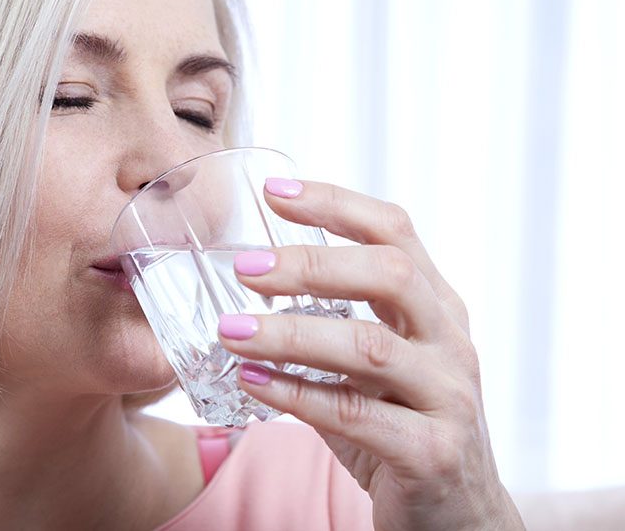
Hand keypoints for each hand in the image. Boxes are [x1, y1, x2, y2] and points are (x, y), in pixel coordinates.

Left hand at [218, 179, 524, 530]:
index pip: (395, 232)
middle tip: (245, 268)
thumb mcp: (375, 368)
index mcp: (436, 307)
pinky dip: (296, 394)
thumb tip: (248, 289)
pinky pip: (357, 415)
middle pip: (389, 274)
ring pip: (369, 347)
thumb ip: (330, 326)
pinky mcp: (431, 451)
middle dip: (311, 264)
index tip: (274, 192)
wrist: (459, 519)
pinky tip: (251, 381)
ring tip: (231, 330)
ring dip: (290, 333)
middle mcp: (450, 341)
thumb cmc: (402, 428)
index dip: (336, 204)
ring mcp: (448, 396)